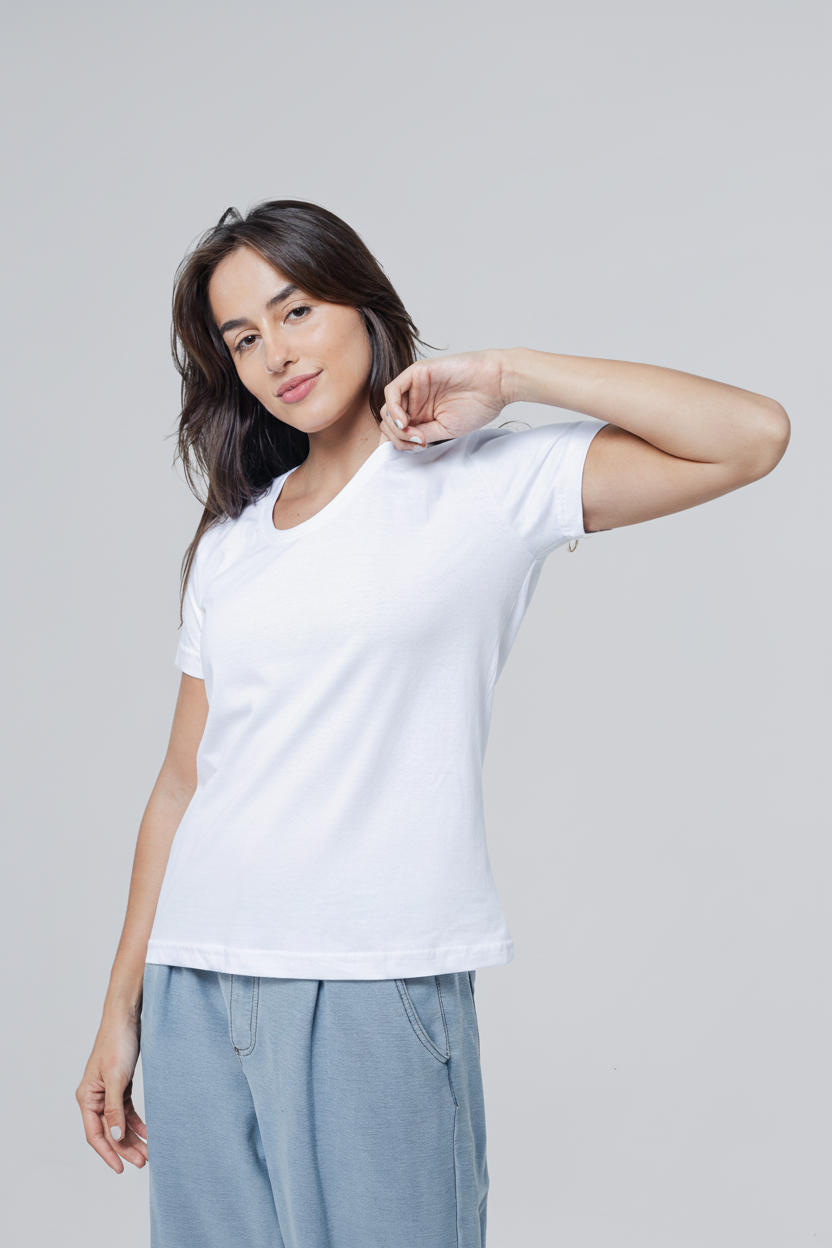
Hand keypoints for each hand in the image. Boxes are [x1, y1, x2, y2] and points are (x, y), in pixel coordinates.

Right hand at [76, 1014, 147, 1172]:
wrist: (127, 1017)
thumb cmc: (117, 1043)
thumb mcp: (117, 1079)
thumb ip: (114, 1109)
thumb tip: (114, 1136)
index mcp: (87, 1097)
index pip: (95, 1134)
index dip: (108, 1154)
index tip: (121, 1169)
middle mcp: (95, 1097)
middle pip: (109, 1131)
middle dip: (125, 1148)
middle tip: (143, 1162)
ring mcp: (108, 1092)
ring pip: (119, 1123)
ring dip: (133, 1138)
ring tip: (148, 1152)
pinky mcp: (121, 1085)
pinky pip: (127, 1111)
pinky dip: (137, 1123)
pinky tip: (148, 1133)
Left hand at [381, 350, 507, 448]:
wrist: (495, 383)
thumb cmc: (477, 406)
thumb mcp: (445, 430)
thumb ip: (421, 435)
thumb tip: (401, 444)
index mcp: (422, 416)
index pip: (396, 432)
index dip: (395, 444)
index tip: (407, 454)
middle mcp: (415, 402)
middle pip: (389, 423)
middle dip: (397, 438)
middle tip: (415, 444)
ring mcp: (414, 387)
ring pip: (387, 409)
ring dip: (395, 427)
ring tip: (413, 434)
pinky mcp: (416, 373)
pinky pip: (392, 391)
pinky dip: (393, 409)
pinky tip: (404, 421)